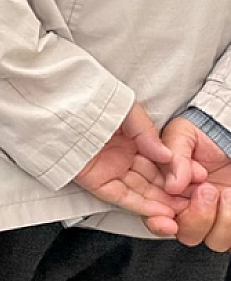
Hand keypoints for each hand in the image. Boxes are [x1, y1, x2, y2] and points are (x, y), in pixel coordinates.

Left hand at [73, 102, 183, 226]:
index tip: (193, 180)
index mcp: (128, 138)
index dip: (175, 172)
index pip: (157, 161)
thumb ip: (147, 134)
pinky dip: (139, 205)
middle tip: (190, 202)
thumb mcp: (127, 110)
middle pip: (149, 179)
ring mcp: (106, 167)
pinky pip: (119, 196)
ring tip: (180, 211)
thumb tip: (167, 156)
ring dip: (159, 203)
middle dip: (170, 192)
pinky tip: (159, 211)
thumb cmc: (87, 99)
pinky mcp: (92, 179)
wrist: (53, 102)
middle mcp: (117, 155)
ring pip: (137, 191)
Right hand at [155, 117, 230, 246]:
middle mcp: (186, 206)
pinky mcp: (229, 219)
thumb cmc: (204, 134)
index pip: (152, 215)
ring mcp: (212, 216)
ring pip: (211, 240)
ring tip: (224, 192)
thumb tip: (173, 184)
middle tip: (204, 190)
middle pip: (183, 234)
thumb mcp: (182, 135)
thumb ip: (175, 157)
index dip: (156, 221)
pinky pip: (230, 238)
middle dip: (194, 218)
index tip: (167, 219)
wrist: (228, 135)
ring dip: (219, 219)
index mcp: (164, 189)